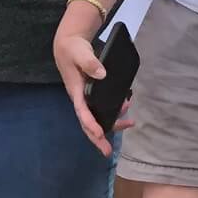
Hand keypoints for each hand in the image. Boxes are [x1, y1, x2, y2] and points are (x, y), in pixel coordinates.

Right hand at [53, 23, 125, 156]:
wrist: (68, 45)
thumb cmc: (73, 50)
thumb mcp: (80, 53)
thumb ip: (90, 63)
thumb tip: (102, 74)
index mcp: (76, 91)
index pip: (82, 112)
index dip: (91, 124)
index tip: (100, 134)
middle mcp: (80, 98)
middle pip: (88, 122)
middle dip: (98, 138)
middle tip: (108, 152)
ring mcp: (86, 97)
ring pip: (96, 116)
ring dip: (111, 124)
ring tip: (129, 124)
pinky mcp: (91, 93)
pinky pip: (101, 107)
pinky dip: (113, 111)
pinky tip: (125, 108)